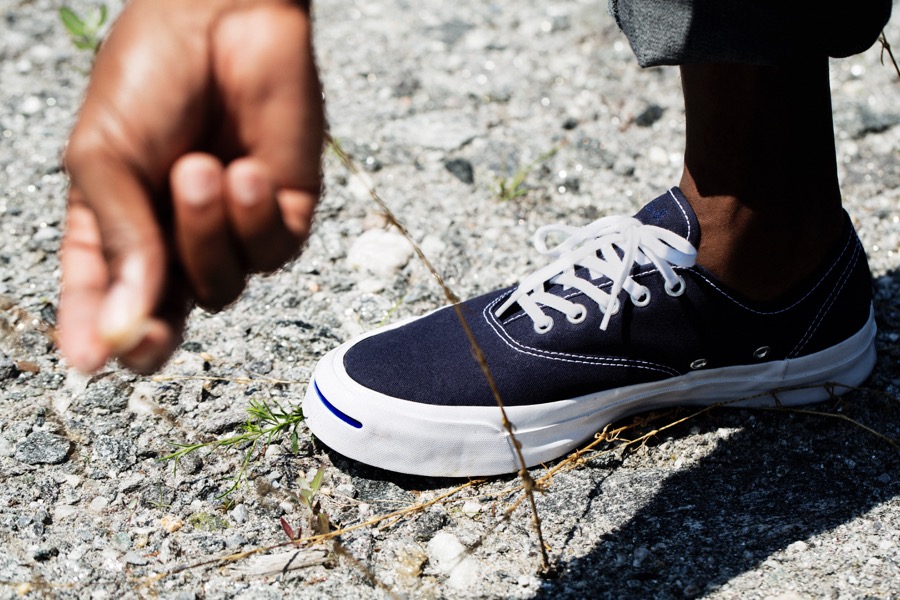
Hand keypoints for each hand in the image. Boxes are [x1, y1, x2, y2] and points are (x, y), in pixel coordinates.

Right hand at [59, 0, 323, 372]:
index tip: (87, 362)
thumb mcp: (106, 156)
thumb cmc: (151, 75)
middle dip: (158, 331)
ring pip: (223, 286)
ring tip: (201, 165)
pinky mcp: (285, 213)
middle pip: (169, 319)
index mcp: (121, 226)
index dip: (97, 332)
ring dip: (208, 233)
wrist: (224, 17)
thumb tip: (125, 322)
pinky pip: (273, 252)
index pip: (107, 298)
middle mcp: (177, 237)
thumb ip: (121, 239)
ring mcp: (233, 228)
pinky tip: (247, 169)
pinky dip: (255, 215)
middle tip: (149, 338)